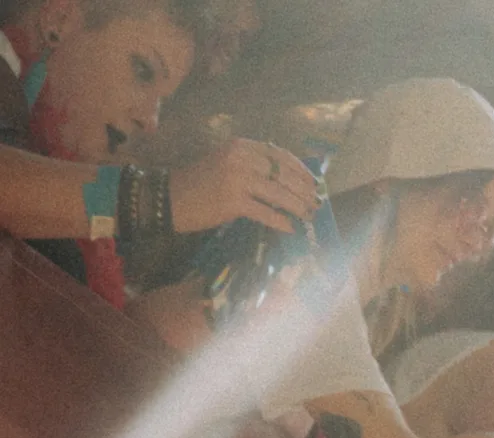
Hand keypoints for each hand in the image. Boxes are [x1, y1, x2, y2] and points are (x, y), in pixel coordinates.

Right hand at [169, 138, 321, 234]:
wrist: (170, 198)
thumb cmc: (201, 183)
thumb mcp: (227, 163)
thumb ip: (254, 166)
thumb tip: (288, 180)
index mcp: (240, 146)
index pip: (279, 155)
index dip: (300, 169)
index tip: (314, 182)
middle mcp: (239, 158)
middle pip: (283, 175)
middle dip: (304, 190)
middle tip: (316, 203)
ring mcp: (236, 179)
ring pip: (278, 194)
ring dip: (298, 207)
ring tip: (309, 216)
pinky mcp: (233, 202)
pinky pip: (266, 213)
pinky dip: (281, 222)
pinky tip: (291, 228)